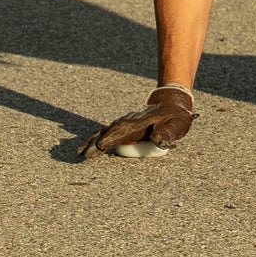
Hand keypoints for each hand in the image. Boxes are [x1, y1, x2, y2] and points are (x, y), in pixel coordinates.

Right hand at [80, 84, 194, 158]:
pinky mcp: (123, 126)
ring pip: (104, 130)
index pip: (123, 130)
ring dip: (92, 140)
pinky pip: (106, 131)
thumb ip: (167, 133)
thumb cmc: (175, 118)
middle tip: (83, 154)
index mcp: (140, 123)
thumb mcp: (176, 125)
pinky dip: (96, 137)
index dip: (112, 138)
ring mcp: (124, 123)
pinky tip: (88, 145)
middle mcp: (129, 122)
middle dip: (96, 142)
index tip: (100, 146)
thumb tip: (159, 141)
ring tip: (80, 151)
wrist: (171, 102)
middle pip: (109, 131)